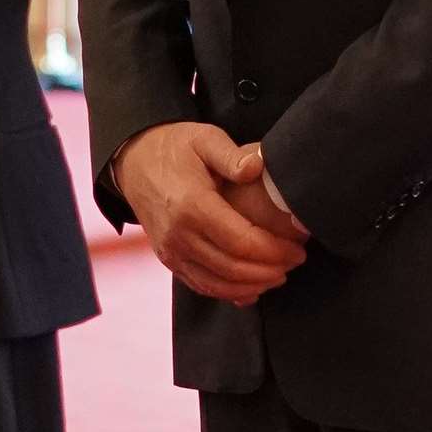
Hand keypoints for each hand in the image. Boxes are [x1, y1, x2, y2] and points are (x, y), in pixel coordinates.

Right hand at [114, 122, 307, 303]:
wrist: (134, 161)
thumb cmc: (175, 147)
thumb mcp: (204, 138)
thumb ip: (232, 154)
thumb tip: (257, 167)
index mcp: (192, 205)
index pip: (241, 242)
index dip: (274, 251)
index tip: (297, 249)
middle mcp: (179, 234)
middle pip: (233, 268)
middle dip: (270, 271)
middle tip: (295, 262)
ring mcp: (171, 251)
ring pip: (218, 284)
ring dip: (253, 286)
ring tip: (279, 275)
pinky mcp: (168, 259)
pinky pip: (200, 286)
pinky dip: (228, 293)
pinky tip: (251, 289)